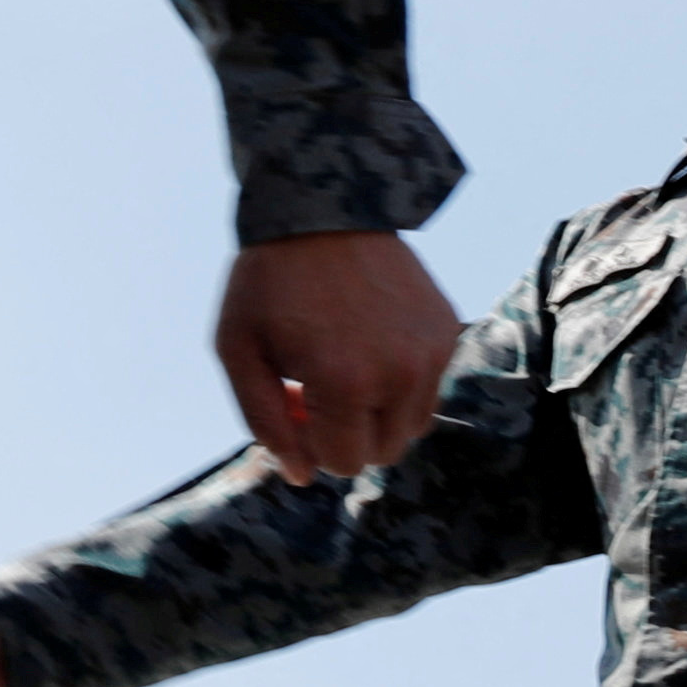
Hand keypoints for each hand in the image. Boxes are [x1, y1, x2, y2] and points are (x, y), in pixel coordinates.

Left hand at [215, 229, 459, 483]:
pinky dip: (400, 381)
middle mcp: (400, 375)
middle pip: (383, 453)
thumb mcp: (238, 350)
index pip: (343, 462)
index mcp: (345, 383)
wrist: (324, 209)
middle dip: (347, 434)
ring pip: (412, 426)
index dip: (310, 443)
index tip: (291, 398)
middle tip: (315, 387)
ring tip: (345, 368)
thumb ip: (264, 421)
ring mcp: (432, 354)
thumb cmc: (269, 282)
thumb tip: (302, 477)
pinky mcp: (448, 334)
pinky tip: (369, 340)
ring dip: (377, 413)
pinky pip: (429, 387)